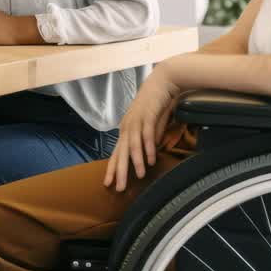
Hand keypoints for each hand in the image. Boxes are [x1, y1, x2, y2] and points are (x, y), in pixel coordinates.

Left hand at [104, 67, 179, 191]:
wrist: (162, 81)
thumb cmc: (155, 104)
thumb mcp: (149, 125)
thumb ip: (148, 140)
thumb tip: (148, 155)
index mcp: (126, 129)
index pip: (116, 152)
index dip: (112, 168)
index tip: (108, 184)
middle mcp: (128, 126)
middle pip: (121, 152)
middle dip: (120, 171)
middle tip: (119, 188)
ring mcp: (137, 120)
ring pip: (133, 145)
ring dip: (136, 161)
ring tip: (139, 176)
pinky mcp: (148, 114)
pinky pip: (147, 134)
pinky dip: (148, 147)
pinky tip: (151, 159)